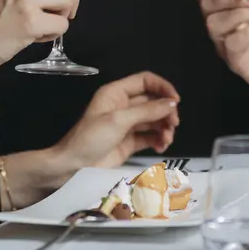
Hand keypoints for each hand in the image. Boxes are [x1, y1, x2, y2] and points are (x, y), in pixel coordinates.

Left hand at [50, 72, 179, 176]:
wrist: (73, 168)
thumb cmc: (90, 138)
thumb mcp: (119, 120)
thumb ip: (147, 111)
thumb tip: (172, 103)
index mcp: (117, 93)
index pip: (145, 81)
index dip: (162, 87)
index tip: (175, 100)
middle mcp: (123, 106)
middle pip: (152, 101)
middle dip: (165, 111)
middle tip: (173, 124)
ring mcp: (127, 125)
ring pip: (153, 120)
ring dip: (164, 127)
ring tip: (167, 139)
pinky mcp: (130, 142)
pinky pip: (150, 136)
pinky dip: (158, 139)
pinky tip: (161, 146)